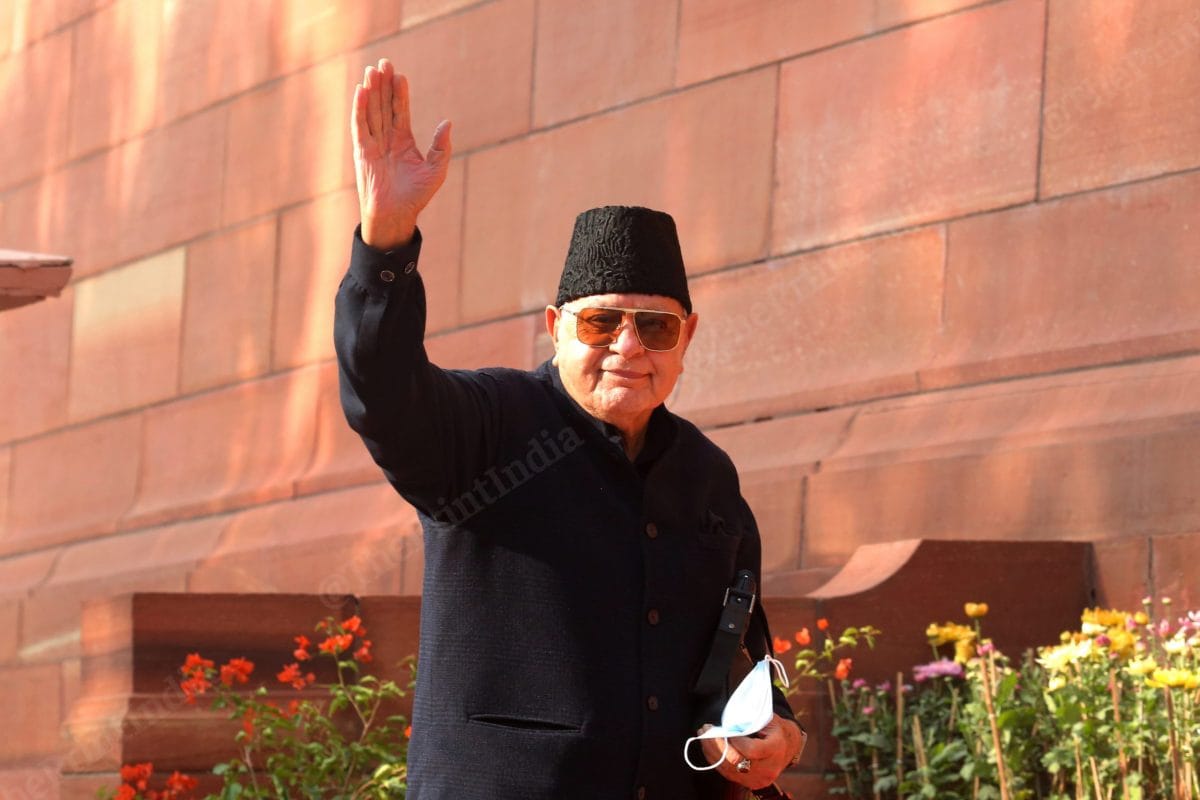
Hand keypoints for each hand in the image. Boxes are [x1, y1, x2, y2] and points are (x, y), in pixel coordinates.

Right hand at [351, 59, 452, 249]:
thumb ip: (442, 146)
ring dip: (371, 91)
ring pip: (372, 111)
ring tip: (372, 71)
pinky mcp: (362, 151)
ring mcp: (373, 144)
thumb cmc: (416, 196)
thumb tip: (448, 123)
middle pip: (384, 105)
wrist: (396, 215)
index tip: (400, 75)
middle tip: (383, 62)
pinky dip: (360, 109)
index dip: (400, 93)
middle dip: (384, 84)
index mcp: (404, 140)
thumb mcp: (436, 170)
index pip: (401, 111)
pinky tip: (361, 92)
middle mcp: (387, 139)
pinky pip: (360, 126)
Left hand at [699, 714, 802, 790]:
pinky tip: (708, 747)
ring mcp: (758, 779)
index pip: (752, 750)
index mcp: (776, 750)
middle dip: (717, 744)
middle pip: (736, 762)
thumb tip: (728, 722)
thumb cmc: (775, 729)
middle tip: (706, 729)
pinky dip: (715, 759)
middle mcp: (768, 769)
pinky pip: (727, 773)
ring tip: (703, 735)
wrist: (787, 747)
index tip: (725, 728)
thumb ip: (751, 721)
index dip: (735, 740)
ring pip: (728, 769)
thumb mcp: (768, 719)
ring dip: (711, 751)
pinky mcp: (749, 783)